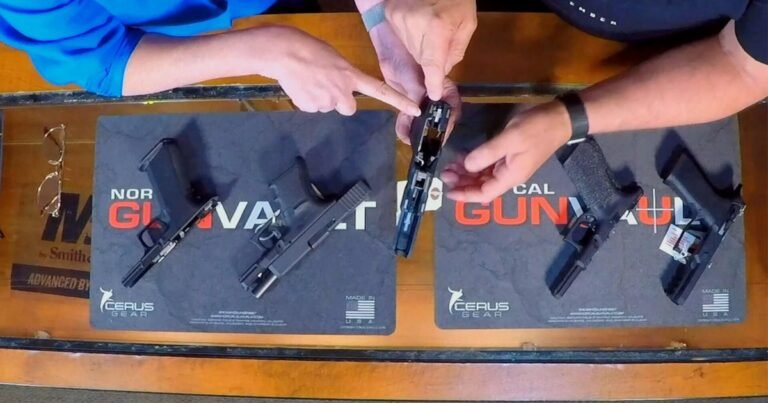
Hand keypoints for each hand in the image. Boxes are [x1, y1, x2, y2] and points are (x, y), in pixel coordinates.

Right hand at [259, 26, 420, 115]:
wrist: (283, 52)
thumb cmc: (308, 49)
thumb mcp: (334, 59)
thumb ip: (343, 76)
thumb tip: (337, 88)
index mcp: (351, 76)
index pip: (381, 90)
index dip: (399, 101)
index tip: (415, 109)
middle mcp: (342, 92)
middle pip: (349, 108)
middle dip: (340, 101)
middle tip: (327, 87)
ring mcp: (326, 102)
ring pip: (327, 107)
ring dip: (319, 98)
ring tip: (308, 81)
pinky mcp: (310, 108)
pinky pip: (311, 107)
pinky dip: (306, 100)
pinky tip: (299, 86)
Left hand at [368, 21, 461, 142]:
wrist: (387, 43)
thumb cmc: (405, 55)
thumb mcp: (412, 78)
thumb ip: (416, 98)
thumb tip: (418, 116)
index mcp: (444, 87)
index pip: (451, 110)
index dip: (447, 125)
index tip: (440, 138)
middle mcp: (436, 95)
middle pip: (439, 119)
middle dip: (432, 134)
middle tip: (426, 146)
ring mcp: (421, 99)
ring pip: (424, 121)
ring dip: (418, 132)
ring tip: (412, 142)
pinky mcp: (407, 100)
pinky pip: (409, 117)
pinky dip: (406, 127)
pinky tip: (402, 135)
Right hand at [384, 0, 476, 99]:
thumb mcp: (467, 23)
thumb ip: (455, 51)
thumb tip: (441, 71)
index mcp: (437, 28)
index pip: (432, 66)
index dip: (433, 84)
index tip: (433, 95)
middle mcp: (414, 27)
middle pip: (421, 61)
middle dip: (430, 65)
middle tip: (439, 57)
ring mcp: (399, 21)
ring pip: (411, 52)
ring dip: (421, 53)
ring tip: (431, 37)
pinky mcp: (391, 17)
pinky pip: (402, 41)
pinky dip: (412, 42)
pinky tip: (420, 30)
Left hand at [441, 101, 571, 202]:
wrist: (560, 118)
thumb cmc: (537, 129)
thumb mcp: (510, 139)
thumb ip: (487, 154)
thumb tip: (467, 167)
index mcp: (510, 176)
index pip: (484, 194)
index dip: (465, 195)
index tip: (448, 192)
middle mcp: (509, 175)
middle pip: (481, 186)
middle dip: (462, 183)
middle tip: (444, 173)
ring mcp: (509, 166)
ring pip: (483, 176)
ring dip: (467, 173)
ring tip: (450, 166)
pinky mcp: (509, 156)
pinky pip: (489, 166)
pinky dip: (475, 164)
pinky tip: (464, 158)